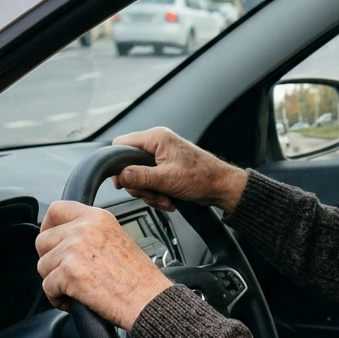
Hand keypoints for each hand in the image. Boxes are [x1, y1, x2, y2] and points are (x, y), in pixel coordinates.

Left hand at [35, 201, 172, 329]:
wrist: (148, 300)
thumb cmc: (138, 277)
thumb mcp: (116, 238)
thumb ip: (89, 233)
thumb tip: (63, 239)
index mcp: (98, 217)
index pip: (56, 209)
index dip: (48, 227)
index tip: (52, 242)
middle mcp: (84, 228)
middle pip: (42, 240)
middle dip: (50, 260)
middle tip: (67, 273)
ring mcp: (75, 249)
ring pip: (42, 265)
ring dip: (54, 281)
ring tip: (76, 289)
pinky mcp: (69, 272)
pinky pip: (47, 287)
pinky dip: (57, 298)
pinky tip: (75, 300)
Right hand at [112, 127, 248, 212]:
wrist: (221, 186)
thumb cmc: (202, 176)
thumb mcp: (167, 179)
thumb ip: (140, 177)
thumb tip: (121, 176)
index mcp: (156, 138)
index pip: (121, 144)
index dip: (117, 164)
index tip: (122, 181)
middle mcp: (157, 144)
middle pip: (129, 165)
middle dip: (140, 185)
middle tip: (152, 193)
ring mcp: (161, 157)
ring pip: (140, 177)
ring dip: (150, 193)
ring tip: (165, 198)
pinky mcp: (165, 169)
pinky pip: (150, 183)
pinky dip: (157, 194)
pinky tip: (169, 199)